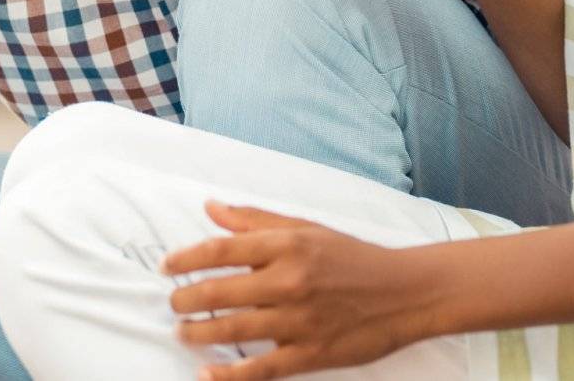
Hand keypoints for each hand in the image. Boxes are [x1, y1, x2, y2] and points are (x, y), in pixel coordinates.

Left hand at [164, 203, 445, 379]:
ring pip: (232, 329)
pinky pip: (260, 369)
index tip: (168, 266)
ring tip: (183, 332)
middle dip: (186, 299)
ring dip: (198, 333)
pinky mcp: (310, 353)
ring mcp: (299, 320)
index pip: (222, 249)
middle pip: (219, 290)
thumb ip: (256, 220)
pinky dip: (229, 375)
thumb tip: (212, 208)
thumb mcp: (307, 228)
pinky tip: (207, 373)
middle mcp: (290, 280)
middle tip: (174, 303)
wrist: (405, 292)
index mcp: (289, 245)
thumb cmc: (354, 257)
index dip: (186, 257)